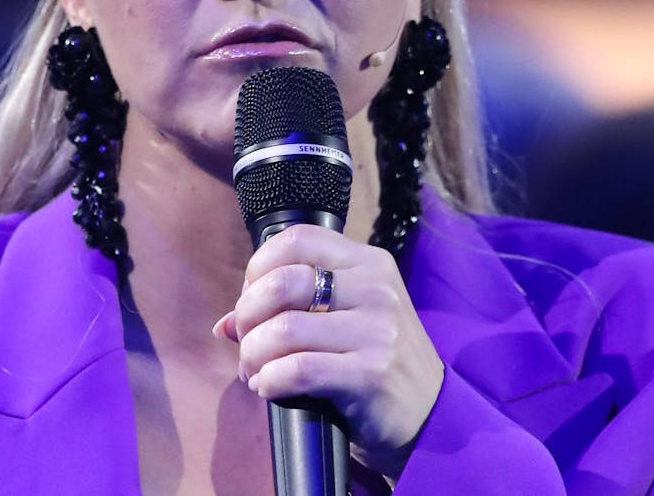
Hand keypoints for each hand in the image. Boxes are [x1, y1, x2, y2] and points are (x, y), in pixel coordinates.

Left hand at [212, 224, 444, 478]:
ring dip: (254, 354)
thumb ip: (292, 309)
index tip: (251, 299)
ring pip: (283, 329)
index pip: (297, 238)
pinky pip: (298, 369)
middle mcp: (377, 289)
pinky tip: (269, 388)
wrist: (429, 416)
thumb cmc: (376, 362)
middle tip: (246, 341)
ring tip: (254, 371)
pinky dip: (270, 381)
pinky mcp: (372, 374)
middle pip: (283, 282)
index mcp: (369, 263)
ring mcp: (378, 331)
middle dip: (248, 316)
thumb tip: (223, 324)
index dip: (258, 267)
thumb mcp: (347, 320)